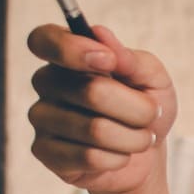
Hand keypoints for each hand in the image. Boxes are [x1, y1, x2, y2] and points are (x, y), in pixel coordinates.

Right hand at [26, 22, 176, 193]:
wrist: (145, 156)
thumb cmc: (145, 108)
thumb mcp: (152, 78)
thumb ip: (130, 58)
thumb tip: (100, 34)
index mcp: (67, 55)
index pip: (44, 39)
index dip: (72, 49)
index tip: (109, 61)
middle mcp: (46, 82)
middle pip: (92, 92)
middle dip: (138, 109)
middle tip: (152, 115)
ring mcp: (40, 117)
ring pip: (95, 130)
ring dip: (134, 138)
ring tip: (141, 139)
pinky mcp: (44, 152)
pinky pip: (88, 157)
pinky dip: (118, 159)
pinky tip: (119, 156)